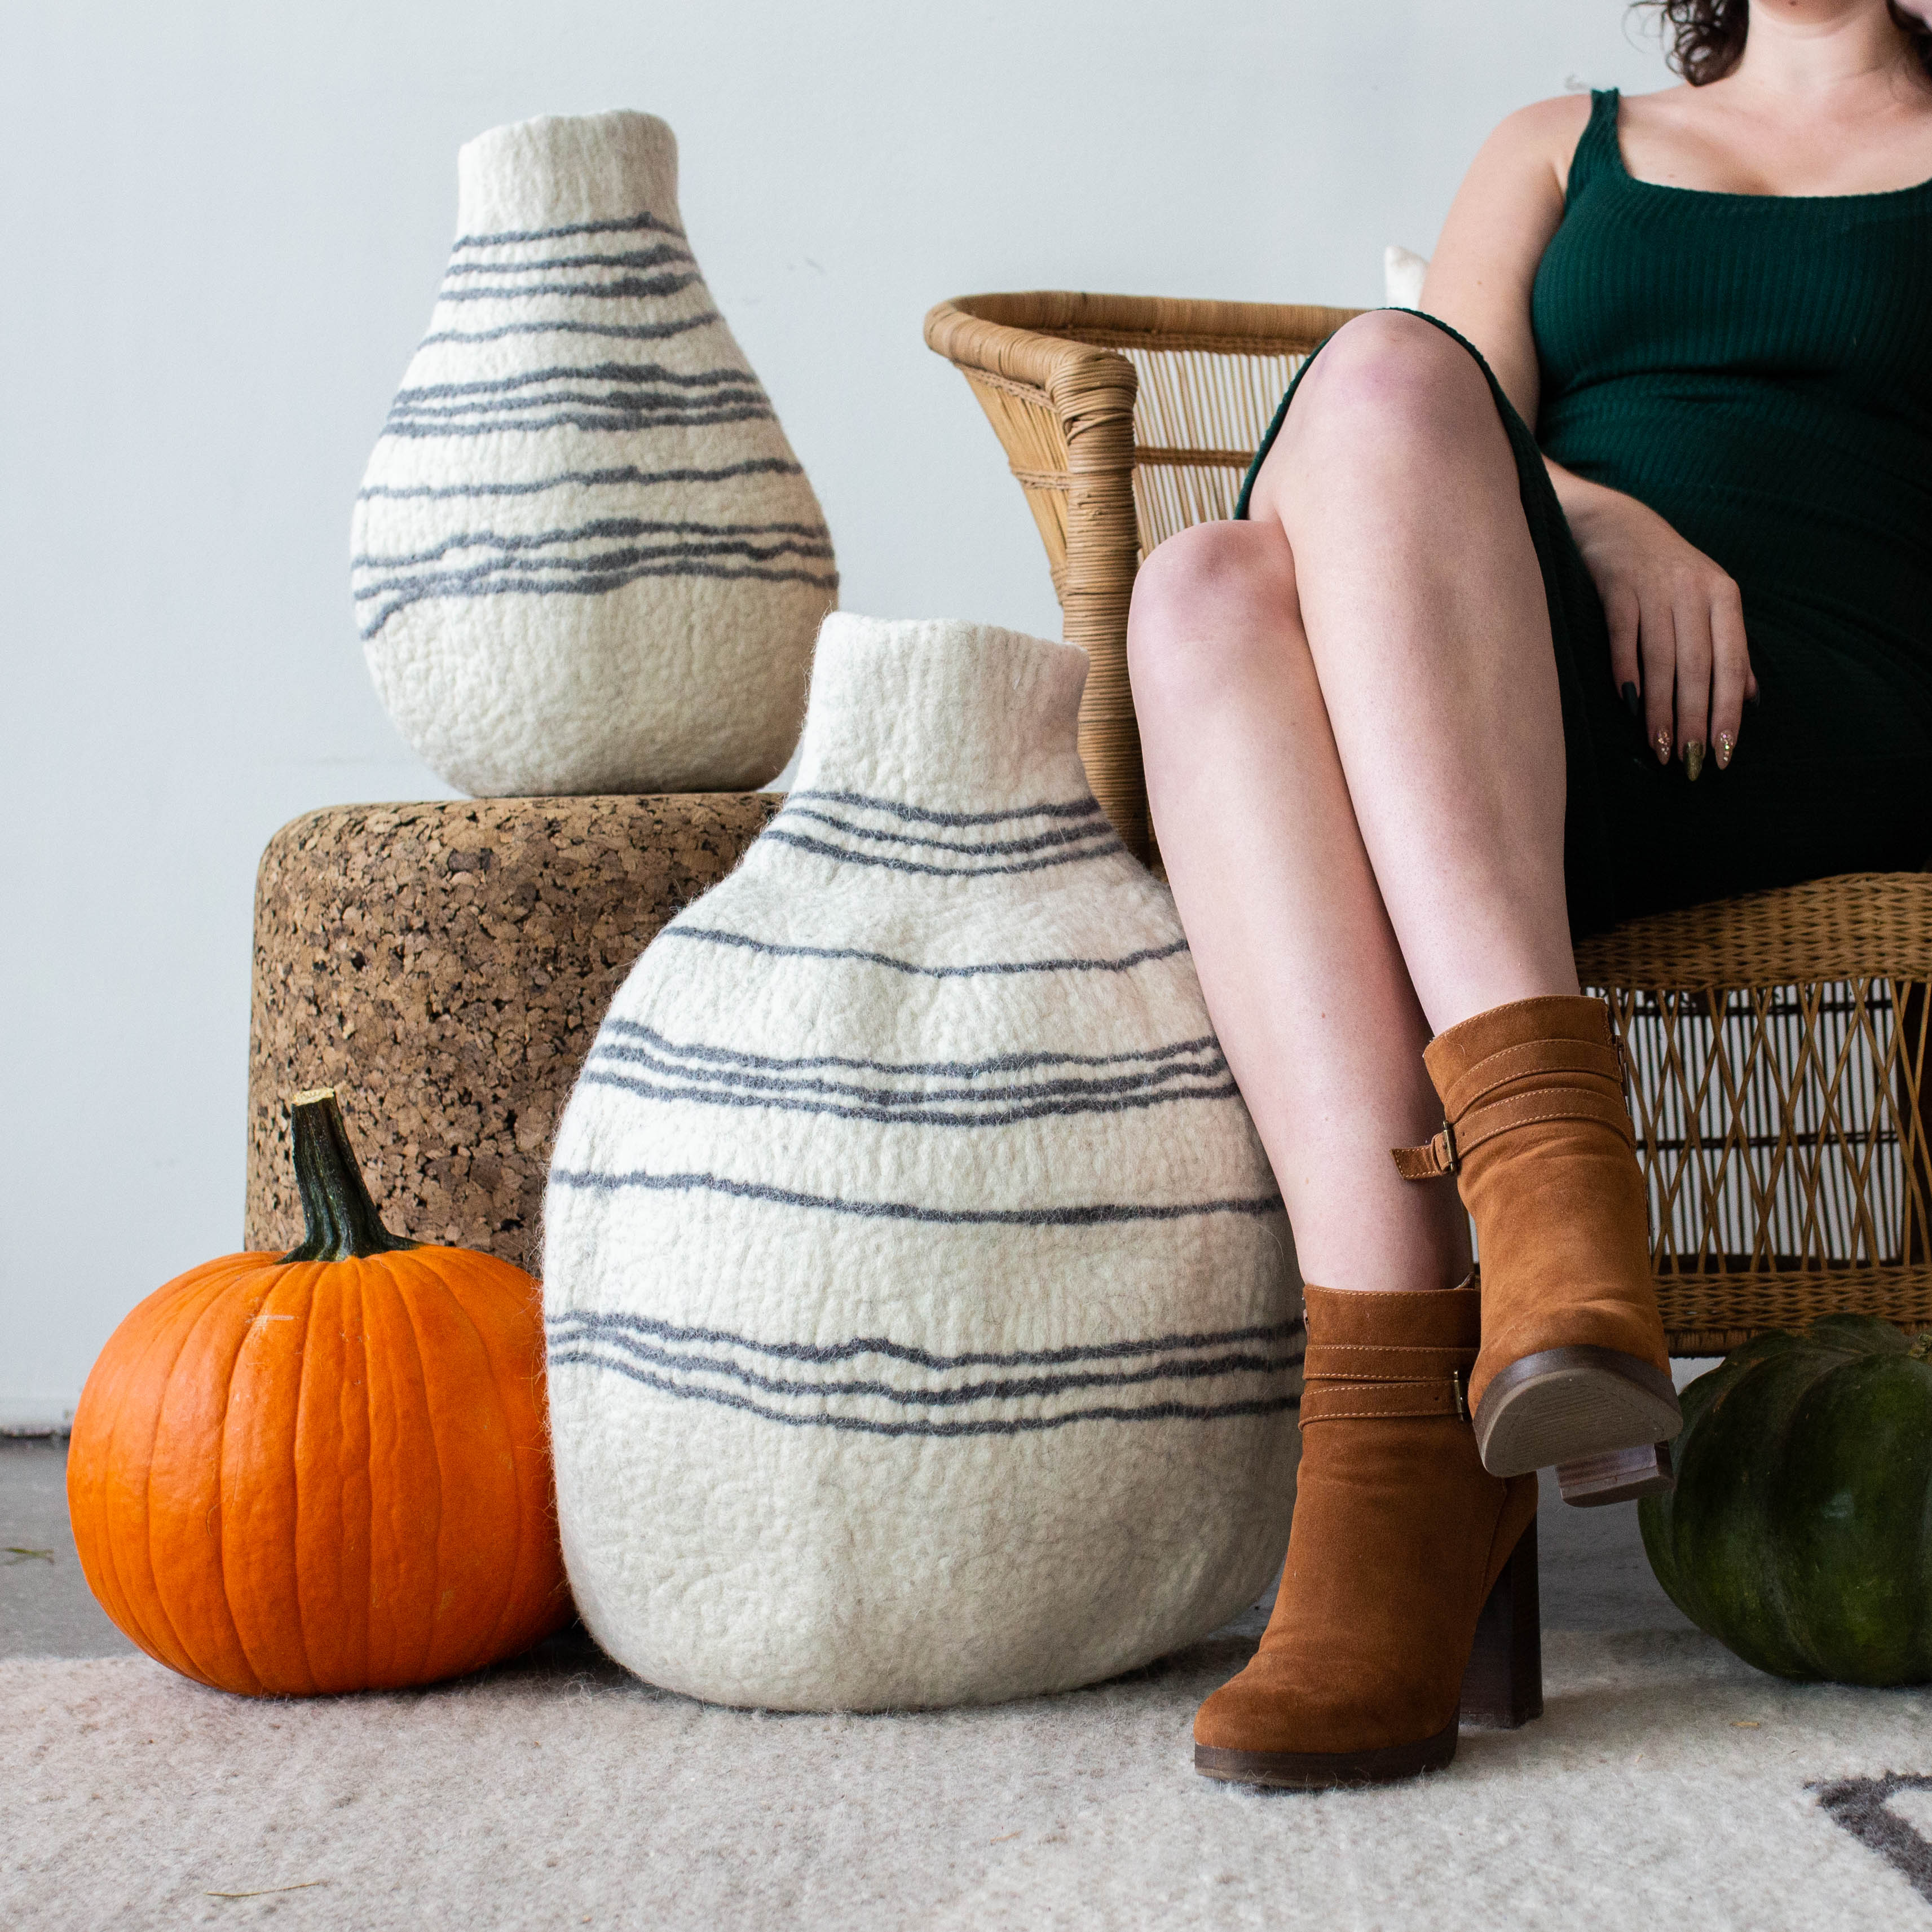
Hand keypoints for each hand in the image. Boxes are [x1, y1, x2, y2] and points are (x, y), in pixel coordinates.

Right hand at [1554, 467, 1757, 776]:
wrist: (1617, 525)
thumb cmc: (1667, 571)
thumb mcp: (1709, 600)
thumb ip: (1728, 647)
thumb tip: (1749, 698)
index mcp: (1724, 595)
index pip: (1732, 663)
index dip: (1728, 711)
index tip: (1723, 753)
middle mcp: (1694, 591)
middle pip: (1697, 667)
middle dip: (1694, 719)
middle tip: (1688, 762)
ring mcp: (1654, 588)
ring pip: (1661, 660)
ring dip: (1659, 709)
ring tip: (1659, 747)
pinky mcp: (1617, 589)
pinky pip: (1623, 639)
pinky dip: (1625, 673)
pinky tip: (1627, 707)